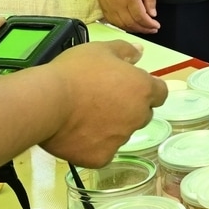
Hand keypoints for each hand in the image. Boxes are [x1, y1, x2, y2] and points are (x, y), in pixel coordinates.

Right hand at [38, 40, 169, 166]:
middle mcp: (138, 116)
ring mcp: (120, 140)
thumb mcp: (100, 49)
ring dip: (111, 126)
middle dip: (128, 108)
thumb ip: (125, 50)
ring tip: (83, 115)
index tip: (128, 86)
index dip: (146, 89)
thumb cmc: (76, 71)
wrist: (48, 102)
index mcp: (142, 89)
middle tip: (101, 99)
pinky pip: (102, 151)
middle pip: (142, 114)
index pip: (160, 93)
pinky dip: (93, 145)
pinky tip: (76, 133)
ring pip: (122, 133)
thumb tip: (140, 53)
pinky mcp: (101, 158)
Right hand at [97, 0, 159, 33]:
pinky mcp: (104, 7)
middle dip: (144, 29)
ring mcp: (109, 7)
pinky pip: (113, 22)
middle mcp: (118, 4)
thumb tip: (152, 14)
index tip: (156, 26)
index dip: (149, 24)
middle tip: (152, 29)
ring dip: (134, 29)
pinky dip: (123, 26)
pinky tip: (130, 25)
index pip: (140, 17)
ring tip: (143, 28)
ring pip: (122, 25)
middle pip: (131, 24)